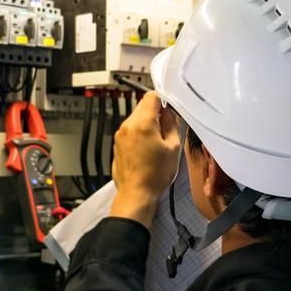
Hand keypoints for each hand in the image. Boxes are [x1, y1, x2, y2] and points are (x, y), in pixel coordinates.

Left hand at [109, 92, 181, 227]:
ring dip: (147, 124)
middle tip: (167, 127)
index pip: (151, 97)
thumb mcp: (173, 147)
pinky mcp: (117, 144)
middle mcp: (128, 126)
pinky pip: (130, 130)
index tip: (170, 109)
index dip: (163, 100)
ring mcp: (120, 135)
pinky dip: (139, 133)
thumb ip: (171, 125)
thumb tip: (169, 113)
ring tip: (157, 141)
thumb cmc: (154, 174)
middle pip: (142, 106)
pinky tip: (147, 148)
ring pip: (136, 118)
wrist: (136, 193)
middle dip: (156, 112)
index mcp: (142, 123)